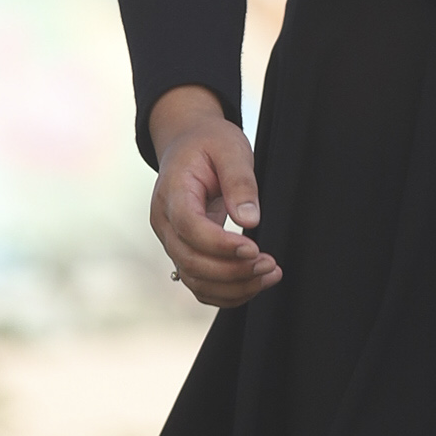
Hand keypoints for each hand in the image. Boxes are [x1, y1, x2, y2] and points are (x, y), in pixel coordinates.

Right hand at [149, 88, 280, 306]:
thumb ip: (239, 182)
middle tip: (270, 264)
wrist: (189, 145)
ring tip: (270, 274)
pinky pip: (200, 284)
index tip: (254, 248)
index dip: (220, 245)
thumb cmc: (209, 143)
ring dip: (234, 286)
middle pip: (191, 261)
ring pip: (195, 280)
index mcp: (171, 193)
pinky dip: (227, 292)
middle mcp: (164, 222)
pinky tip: (256, 283)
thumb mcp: (230, 148)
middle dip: (233, 270)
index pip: (189, 228)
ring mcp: (171, 241)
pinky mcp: (183, 253)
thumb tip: (250, 220)